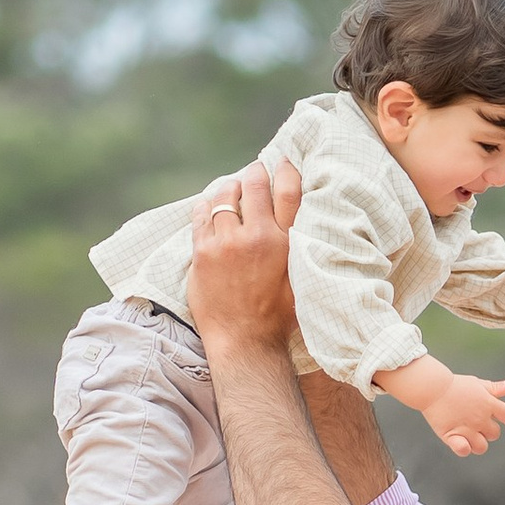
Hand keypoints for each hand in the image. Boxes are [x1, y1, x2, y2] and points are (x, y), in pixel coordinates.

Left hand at [185, 160, 302, 353]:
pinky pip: (201, 214)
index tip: (282, 162)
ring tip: (232, 192)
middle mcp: (257, 238)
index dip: (285, 170)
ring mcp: (226, 243)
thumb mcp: (301, 280)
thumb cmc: (278, 317)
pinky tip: (210, 207)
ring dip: (229, 189)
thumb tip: (304, 221)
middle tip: (253, 174)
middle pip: (254, 185)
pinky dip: (206, 206)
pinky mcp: (203, 252)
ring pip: (225, 196)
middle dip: (254, 174)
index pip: (288, 192)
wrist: (244, 342)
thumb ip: (301, 248)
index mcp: (286, 244)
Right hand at [426, 368, 504, 456]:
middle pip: (495, 434)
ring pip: (482, 446)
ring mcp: (467, 427)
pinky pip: (464, 450)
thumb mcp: (477, 383)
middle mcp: (481, 417)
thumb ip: (495, 388)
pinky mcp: (452, 435)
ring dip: (478, 444)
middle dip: (489, 432)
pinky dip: (464, 449)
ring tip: (470, 437)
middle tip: (479, 426)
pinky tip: (461, 443)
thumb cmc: (455, 385)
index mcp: (489, 403)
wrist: (433, 388)